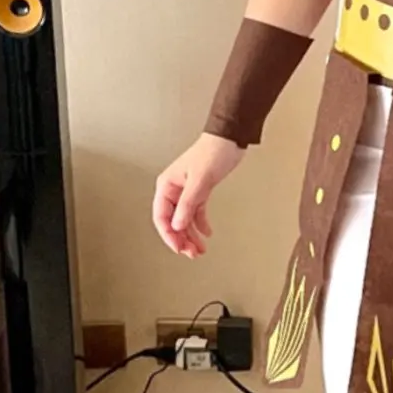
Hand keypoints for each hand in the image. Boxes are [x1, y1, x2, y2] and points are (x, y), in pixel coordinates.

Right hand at [151, 133, 244, 258]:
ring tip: (198, 250)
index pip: (162, 216)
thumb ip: (188, 204)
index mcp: (167, 185)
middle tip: (191, 253)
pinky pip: (196, 212)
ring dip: (191, 235)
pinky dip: (201, 224)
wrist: (230, 139)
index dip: (169, 235)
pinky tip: (206, 233)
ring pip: (184, 219)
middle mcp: (174, 189)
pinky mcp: (200, 190)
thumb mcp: (200, 181)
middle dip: (181, 239)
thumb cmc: (213, 152)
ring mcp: (187, 191)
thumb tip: (177, 225)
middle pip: (173, 221)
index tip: (178, 248)